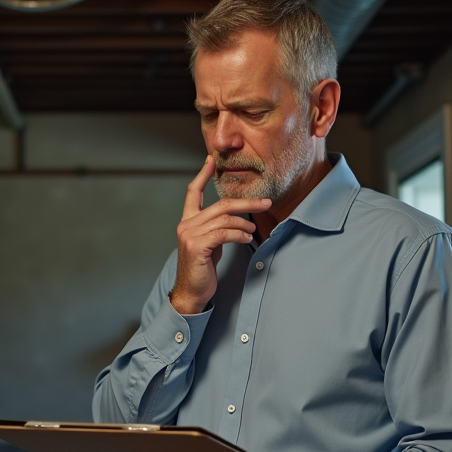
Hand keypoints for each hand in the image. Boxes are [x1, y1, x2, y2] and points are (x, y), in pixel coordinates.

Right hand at [170, 156, 270, 314]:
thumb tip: (237, 219)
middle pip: (220, 205)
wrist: (191, 291)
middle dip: (246, 203)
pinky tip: (247, 238)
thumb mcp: (210, 243)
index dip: (202, 175)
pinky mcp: (197, 246)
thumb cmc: (202, 269)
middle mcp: (186, 225)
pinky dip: (239, 234)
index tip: (211, 160)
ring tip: (253, 232)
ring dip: (244, 224)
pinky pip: (223, 233)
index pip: (192, 193)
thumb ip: (217, 228)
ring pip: (224, 219)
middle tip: (265, 203)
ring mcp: (189, 235)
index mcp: (187, 222)